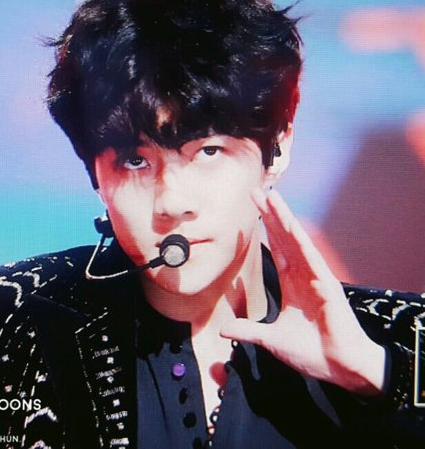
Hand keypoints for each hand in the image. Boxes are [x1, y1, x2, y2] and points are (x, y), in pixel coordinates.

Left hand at [220, 188, 385, 395]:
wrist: (338, 368)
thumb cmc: (312, 352)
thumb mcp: (271, 339)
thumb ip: (247, 331)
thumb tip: (222, 329)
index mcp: (292, 283)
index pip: (276, 248)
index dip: (266, 229)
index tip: (254, 210)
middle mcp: (303, 274)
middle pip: (284, 237)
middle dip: (271, 214)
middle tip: (257, 191)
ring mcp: (315, 277)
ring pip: (296, 241)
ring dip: (284, 218)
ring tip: (272, 196)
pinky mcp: (326, 285)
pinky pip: (312, 259)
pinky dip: (301, 242)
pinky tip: (291, 225)